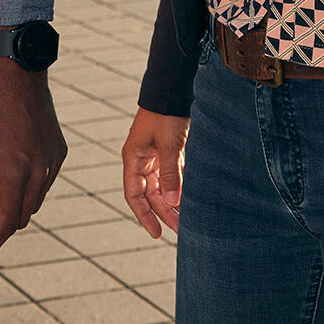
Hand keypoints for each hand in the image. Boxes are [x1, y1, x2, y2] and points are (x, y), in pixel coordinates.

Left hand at [0, 55, 65, 262]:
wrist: (18, 71)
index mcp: (14, 173)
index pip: (4, 224)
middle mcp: (38, 172)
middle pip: (20, 216)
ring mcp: (52, 162)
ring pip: (33, 201)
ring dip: (13, 201)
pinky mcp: (60, 151)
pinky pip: (44, 181)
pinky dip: (27, 185)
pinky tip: (12, 163)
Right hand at [120, 108, 186, 237]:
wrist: (173, 90)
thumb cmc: (166, 115)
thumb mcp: (168, 146)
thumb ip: (170, 174)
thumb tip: (172, 202)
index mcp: (134, 159)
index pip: (134, 195)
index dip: (144, 215)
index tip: (156, 233)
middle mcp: (141, 160)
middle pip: (150, 194)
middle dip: (164, 212)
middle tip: (180, 229)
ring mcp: (154, 156)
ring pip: (162, 187)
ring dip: (173, 202)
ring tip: (187, 219)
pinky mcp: (167, 151)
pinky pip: (171, 176)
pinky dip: (179, 188)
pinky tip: (190, 200)